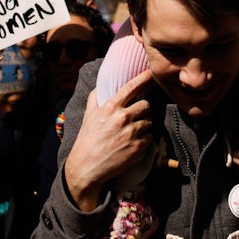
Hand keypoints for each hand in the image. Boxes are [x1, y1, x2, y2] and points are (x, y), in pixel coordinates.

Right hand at [63, 69, 154, 210]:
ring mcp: (130, 133)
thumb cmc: (87, 139)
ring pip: (150, 121)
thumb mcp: (89, 114)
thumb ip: (96, 97)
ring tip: (134, 131)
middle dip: (144, 110)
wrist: (86, 166)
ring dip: (145, 125)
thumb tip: (102, 85)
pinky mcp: (137, 148)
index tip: (151, 73)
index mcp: (110, 107)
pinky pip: (150, 137)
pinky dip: (146, 139)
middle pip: (146, 105)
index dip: (143, 78)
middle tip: (137, 116)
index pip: (131, 88)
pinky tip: (135, 142)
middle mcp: (122, 118)